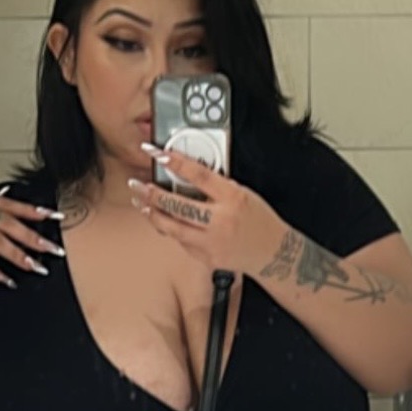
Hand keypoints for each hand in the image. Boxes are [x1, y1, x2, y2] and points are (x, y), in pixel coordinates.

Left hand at [128, 148, 285, 275]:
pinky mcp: (207, 258)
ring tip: (142, 203)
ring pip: (172, 228)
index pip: (198, 175)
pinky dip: (172, 230)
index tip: (156, 152)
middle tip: (137, 185)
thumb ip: (217, 186)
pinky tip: (165, 223)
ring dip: (153, 214)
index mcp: (232, 198)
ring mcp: (212, 242)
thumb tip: (187, 176)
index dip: (174, 161)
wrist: (275, 253)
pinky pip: (182, 242)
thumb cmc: (260, 221)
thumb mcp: (243, 194)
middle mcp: (220, 220)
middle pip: (178, 205)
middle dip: (152, 194)